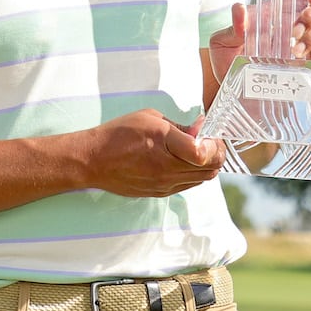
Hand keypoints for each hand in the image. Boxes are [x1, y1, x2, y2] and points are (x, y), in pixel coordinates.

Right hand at [84, 109, 225, 196]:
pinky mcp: (160, 193)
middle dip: (216, 153)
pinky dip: (193, 173)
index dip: (214, 142)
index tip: (208, 132)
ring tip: (196, 150)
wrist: (93, 160)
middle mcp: (166, 169)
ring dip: (206, 165)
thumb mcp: (151, 118)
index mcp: (164, 144)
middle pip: (210, 168)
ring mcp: (164, 184)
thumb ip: (179, 126)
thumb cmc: (119, 134)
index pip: (204, 153)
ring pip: (202, 179)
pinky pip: (188, 185)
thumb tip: (201, 129)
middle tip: (209, 141)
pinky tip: (183, 160)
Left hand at [208, 0, 310, 81]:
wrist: (233, 92)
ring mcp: (301, 43)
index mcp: (272, 14)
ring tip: (295, 51)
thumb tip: (239, 8)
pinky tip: (304, 57)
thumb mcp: (222, 42)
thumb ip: (233, 27)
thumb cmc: (226, 61)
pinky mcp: (306, 63)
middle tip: (295, 30)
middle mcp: (290, 25)